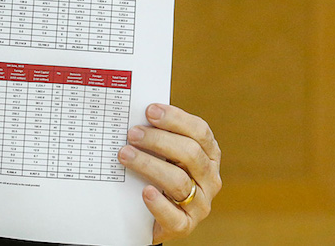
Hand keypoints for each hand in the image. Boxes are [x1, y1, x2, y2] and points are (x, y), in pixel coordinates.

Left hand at [118, 104, 221, 242]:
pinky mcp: (185, 225)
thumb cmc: (156, 174)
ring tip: (125, 155)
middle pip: (190, 153)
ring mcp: (200, 204)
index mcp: (208, 154)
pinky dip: (158, 203)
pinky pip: (174, 216)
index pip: (200, 131)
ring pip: (179, 181)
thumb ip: (156, 136)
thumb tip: (133, 115)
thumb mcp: (162, 153)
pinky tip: (144, 192)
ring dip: (149, 164)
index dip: (175, 119)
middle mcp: (209, 178)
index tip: (149, 110)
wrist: (150, 215)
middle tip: (132, 134)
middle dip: (158, 140)